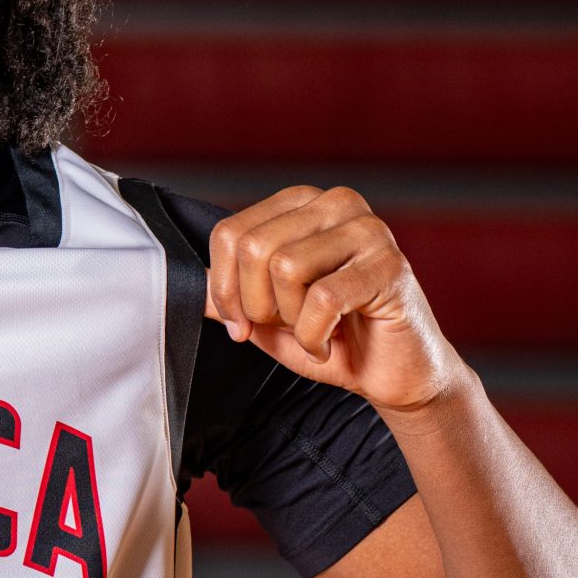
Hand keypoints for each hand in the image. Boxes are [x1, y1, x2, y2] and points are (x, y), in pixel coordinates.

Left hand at [207, 184, 463, 415]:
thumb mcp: (266, 315)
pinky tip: (331, 343)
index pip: (230, 233)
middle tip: (288, 327)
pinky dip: (315, 336)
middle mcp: (336, 203)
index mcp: (302, 204)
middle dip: (257, 305)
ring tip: (316, 330)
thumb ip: (228, 294)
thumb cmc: (333, 338)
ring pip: (285, 267)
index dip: (225, 289)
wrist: (393, 374)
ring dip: (291, 320)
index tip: (244, 323)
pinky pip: (323, 298)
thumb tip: (184, 283)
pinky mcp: (390, 264)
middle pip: (253, 248)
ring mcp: (368, 229)